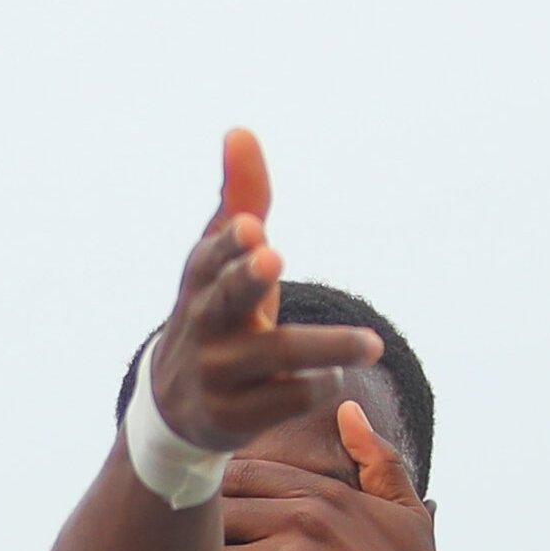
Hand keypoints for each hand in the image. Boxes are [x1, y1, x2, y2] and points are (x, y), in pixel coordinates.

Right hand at [142, 129, 380, 455]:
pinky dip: (317, 384)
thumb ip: (240, 199)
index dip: (228, 243)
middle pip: (226, 300)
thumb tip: (240, 131)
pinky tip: (338, 376)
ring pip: (276, 356)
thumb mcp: (223, 261)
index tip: (251, 226)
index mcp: (201, 282)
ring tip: (373, 343)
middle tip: (272, 257)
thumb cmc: (217, 313)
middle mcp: (203, 325)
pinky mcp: (232, 419)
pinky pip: (286, 398)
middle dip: (247, 278)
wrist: (176, 407)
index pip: (210, 257)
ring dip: (327, 348)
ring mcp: (216, 375)